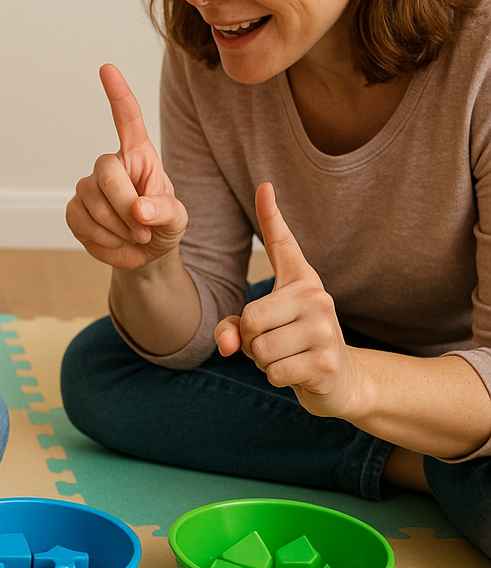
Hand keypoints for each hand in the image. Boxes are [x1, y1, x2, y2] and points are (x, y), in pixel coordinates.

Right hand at [66, 64, 187, 269]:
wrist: (144, 254)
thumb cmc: (162, 225)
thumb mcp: (178, 220)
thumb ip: (166, 212)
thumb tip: (140, 210)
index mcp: (140, 156)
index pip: (127, 120)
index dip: (118, 94)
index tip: (108, 68)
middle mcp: (111, 165)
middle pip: (106, 172)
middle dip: (125, 206)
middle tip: (145, 231)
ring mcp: (88, 187)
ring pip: (92, 203)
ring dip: (118, 230)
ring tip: (135, 239)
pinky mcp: (74, 210)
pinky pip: (80, 223)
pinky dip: (103, 242)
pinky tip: (117, 245)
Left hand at [214, 183, 361, 418]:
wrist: (340, 382)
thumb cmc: (292, 346)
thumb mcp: (260, 331)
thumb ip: (232, 329)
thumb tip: (227, 343)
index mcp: (300, 281)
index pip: (282, 243)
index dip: (271, 214)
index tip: (264, 185)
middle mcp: (316, 296)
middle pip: (250, 317)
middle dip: (250, 339)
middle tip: (274, 342)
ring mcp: (324, 328)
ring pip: (259, 348)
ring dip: (263, 361)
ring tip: (287, 356)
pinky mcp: (326, 361)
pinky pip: (274, 371)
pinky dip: (276, 377)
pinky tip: (297, 372)